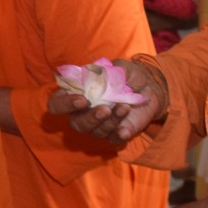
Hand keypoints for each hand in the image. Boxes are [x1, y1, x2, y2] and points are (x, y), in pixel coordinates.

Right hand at [46, 57, 166, 144]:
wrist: (150, 87)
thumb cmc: (127, 75)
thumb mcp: (118, 67)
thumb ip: (107, 72)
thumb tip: (99, 78)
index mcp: (76, 94)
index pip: (57, 104)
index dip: (65, 104)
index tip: (83, 100)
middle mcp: (83, 113)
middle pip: (76, 123)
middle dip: (90, 118)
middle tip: (105, 109)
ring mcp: (99, 125)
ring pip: (96, 131)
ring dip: (110, 121)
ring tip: (125, 107)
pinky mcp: (115, 133)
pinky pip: (113, 140)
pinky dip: (118, 135)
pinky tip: (125, 130)